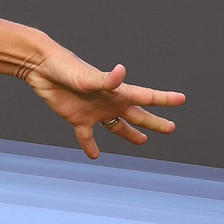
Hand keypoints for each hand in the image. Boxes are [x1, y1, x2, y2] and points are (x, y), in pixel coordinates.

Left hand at [23, 45, 185, 158]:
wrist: (41, 69)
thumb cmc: (66, 67)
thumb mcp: (87, 76)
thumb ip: (106, 79)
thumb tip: (122, 71)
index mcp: (116, 92)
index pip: (146, 97)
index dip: (164, 99)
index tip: (181, 99)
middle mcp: (109, 102)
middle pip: (137, 115)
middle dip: (154, 122)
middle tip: (171, 128)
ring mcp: (94, 112)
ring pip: (117, 127)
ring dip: (129, 134)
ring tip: (142, 141)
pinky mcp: (76, 119)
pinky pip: (86, 136)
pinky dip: (90, 146)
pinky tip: (94, 156)